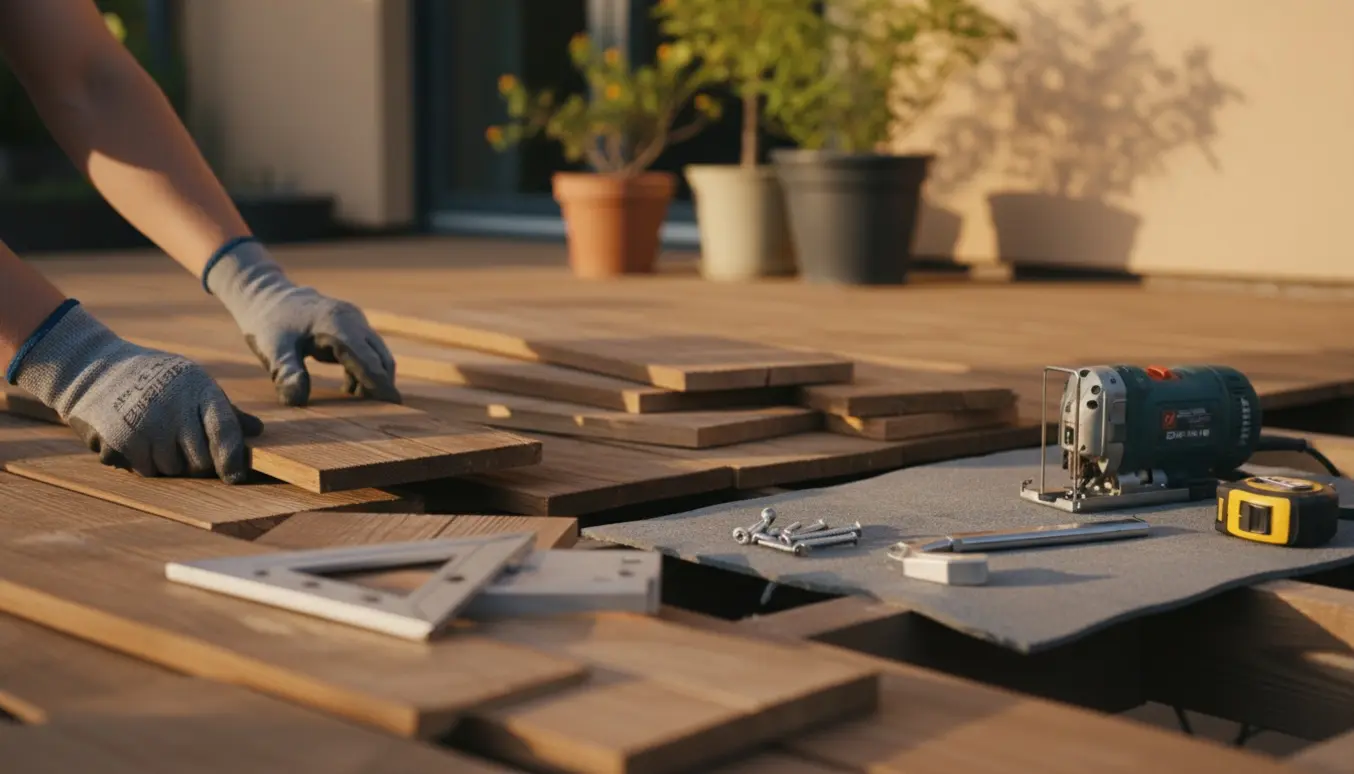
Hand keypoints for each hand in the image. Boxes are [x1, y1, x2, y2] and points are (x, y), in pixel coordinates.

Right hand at [11, 302, 263, 482]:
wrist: (92, 368)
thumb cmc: (154, 378)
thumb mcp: (192, 382)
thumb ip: (224, 410)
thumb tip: (258, 430)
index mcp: (199, 390)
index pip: (225, 433)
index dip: (233, 460)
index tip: (236, 478)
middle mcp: (175, 409)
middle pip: (200, 462)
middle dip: (195, 461)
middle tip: (179, 443)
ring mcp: (147, 427)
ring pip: (172, 470)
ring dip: (166, 462)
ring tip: (153, 434)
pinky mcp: (121, 442)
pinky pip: (144, 470)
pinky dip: (141, 462)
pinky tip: (133, 438)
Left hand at [203, 239, 399, 406]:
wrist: (267, 295)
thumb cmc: (269, 323)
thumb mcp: (272, 349)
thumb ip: (286, 373)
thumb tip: (297, 401)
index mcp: (336, 324)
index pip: (366, 358)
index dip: (380, 383)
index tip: (394, 404)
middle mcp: (352, 320)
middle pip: (380, 356)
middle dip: (382, 383)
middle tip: (380, 412)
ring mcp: (355, 320)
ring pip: (378, 353)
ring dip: (374, 378)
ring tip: (356, 401)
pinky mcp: (353, 324)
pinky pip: (369, 350)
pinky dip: (365, 370)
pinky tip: (348, 387)